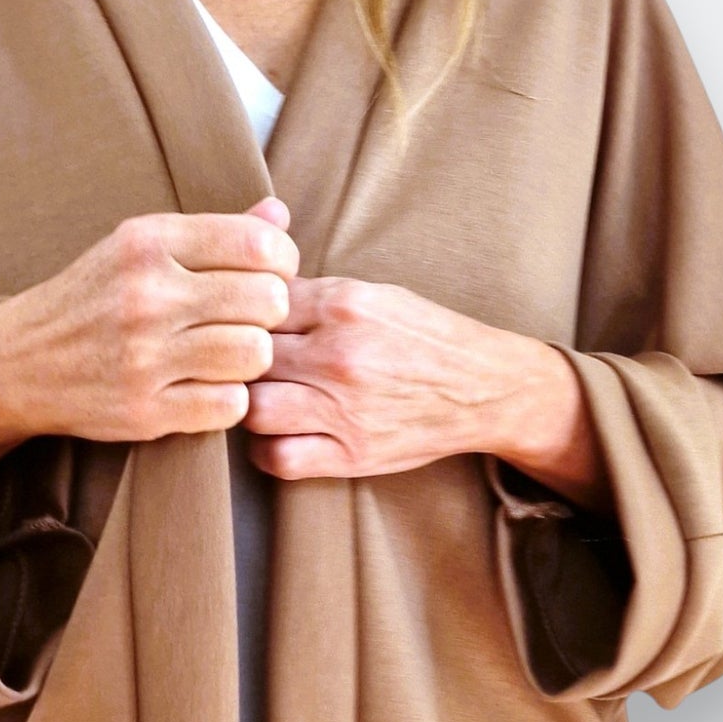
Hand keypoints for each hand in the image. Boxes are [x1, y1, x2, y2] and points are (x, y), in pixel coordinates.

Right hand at [0, 198, 298, 482]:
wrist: (21, 361)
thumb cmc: (95, 298)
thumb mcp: (141, 248)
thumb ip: (215, 233)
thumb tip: (278, 217)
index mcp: (147, 242)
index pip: (257, 245)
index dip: (282, 263)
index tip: (270, 276)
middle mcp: (147, 296)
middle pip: (268, 301)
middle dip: (271, 312)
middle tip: (251, 320)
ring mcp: (144, 357)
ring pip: (255, 355)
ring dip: (252, 358)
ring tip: (230, 355)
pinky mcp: (144, 411)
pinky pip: (230, 406)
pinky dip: (229, 400)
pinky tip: (208, 387)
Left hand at [242, 275, 613, 513]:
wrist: (486, 389)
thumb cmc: (426, 338)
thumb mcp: (376, 295)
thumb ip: (315, 290)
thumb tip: (254, 264)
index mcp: (344, 302)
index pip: (256, 301)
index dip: (239, 315)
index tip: (239, 326)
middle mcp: (339, 354)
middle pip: (246, 355)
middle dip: (236, 361)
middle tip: (239, 368)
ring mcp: (343, 407)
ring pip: (253, 408)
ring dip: (247, 407)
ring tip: (258, 400)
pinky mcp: (350, 453)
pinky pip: (279, 458)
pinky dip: (267, 450)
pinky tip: (277, 435)